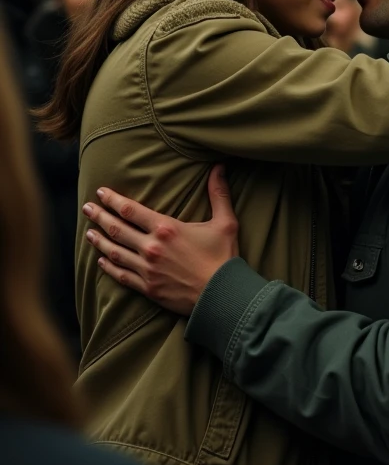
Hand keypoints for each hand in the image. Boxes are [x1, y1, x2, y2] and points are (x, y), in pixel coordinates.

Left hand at [83, 164, 238, 314]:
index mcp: (166, 229)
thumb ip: (219, 193)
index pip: (130, 210)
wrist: (222, 296)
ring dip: (99, 240)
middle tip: (87, 208)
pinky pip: (121, 275)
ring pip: (115, 252)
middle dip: (99, 216)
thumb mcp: (225, 222)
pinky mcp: (148, 288)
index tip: (100, 192)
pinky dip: (109, 267)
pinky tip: (101, 261)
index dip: (113, 199)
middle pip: (117, 229)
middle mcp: (151, 248)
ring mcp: (147, 269)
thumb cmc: (224, 258)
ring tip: (88, 233)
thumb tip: (219, 167)